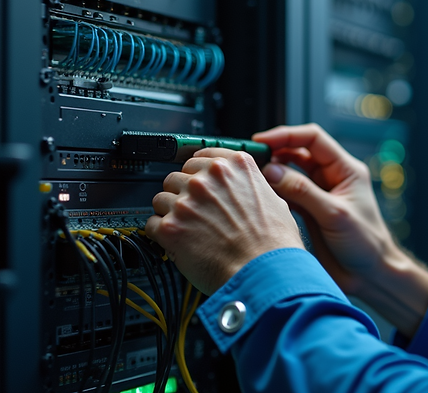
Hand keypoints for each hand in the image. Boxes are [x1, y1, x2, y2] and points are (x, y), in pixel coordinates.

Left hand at [145, 148, 304, 295]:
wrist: (263, 273)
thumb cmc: (273, 245)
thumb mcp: (275, 200)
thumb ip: (251, 186)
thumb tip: (244, 189)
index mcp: (236, 166)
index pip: (201, 156)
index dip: (198, 172)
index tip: (197, 180)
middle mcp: (209, 178)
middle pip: (177, 176)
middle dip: (183, 193)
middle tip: (196, 212)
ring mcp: (188, 201)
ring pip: (161, 198)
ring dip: (171, 213)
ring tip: (188, 229)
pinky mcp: (171, 227)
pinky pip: (152, 224)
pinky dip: (162, 234)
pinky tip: (179, 242)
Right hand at [253, 124, 427, 335]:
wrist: (369, 275)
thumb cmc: (366, 243)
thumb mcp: (334, 214)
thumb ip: (303, 192)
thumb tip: (272, 171)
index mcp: (345, 170)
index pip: (313, 139)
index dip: (287, 135)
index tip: (262, 140)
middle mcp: (331, 178)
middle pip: (298, 153)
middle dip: (275, 152)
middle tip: (250, 159)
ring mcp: (319, 195)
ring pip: (289, 174)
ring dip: (271, 174)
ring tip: (251, 178)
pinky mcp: (308, 212)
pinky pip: (286, 195)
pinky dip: (273, 194)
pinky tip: (260, 197)